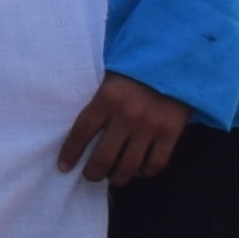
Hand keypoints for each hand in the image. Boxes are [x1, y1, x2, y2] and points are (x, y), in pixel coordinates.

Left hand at [54, 71, 195, 187]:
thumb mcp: (111, 80)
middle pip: (103, 157)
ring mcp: (150, 126)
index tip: (64, 167)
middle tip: (92, 175)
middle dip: (93, 173)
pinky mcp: (171, 132)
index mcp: (107, 99)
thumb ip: (99, 104)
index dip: (70, 153)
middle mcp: (127, 116)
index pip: (81, 132)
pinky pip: (156, 163)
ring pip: (128, 167)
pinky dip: (145, 172)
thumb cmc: (137, 70)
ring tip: (114, 177)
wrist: (175, 59)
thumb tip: (85, 134)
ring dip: (117, 178)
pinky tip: (140, 170)